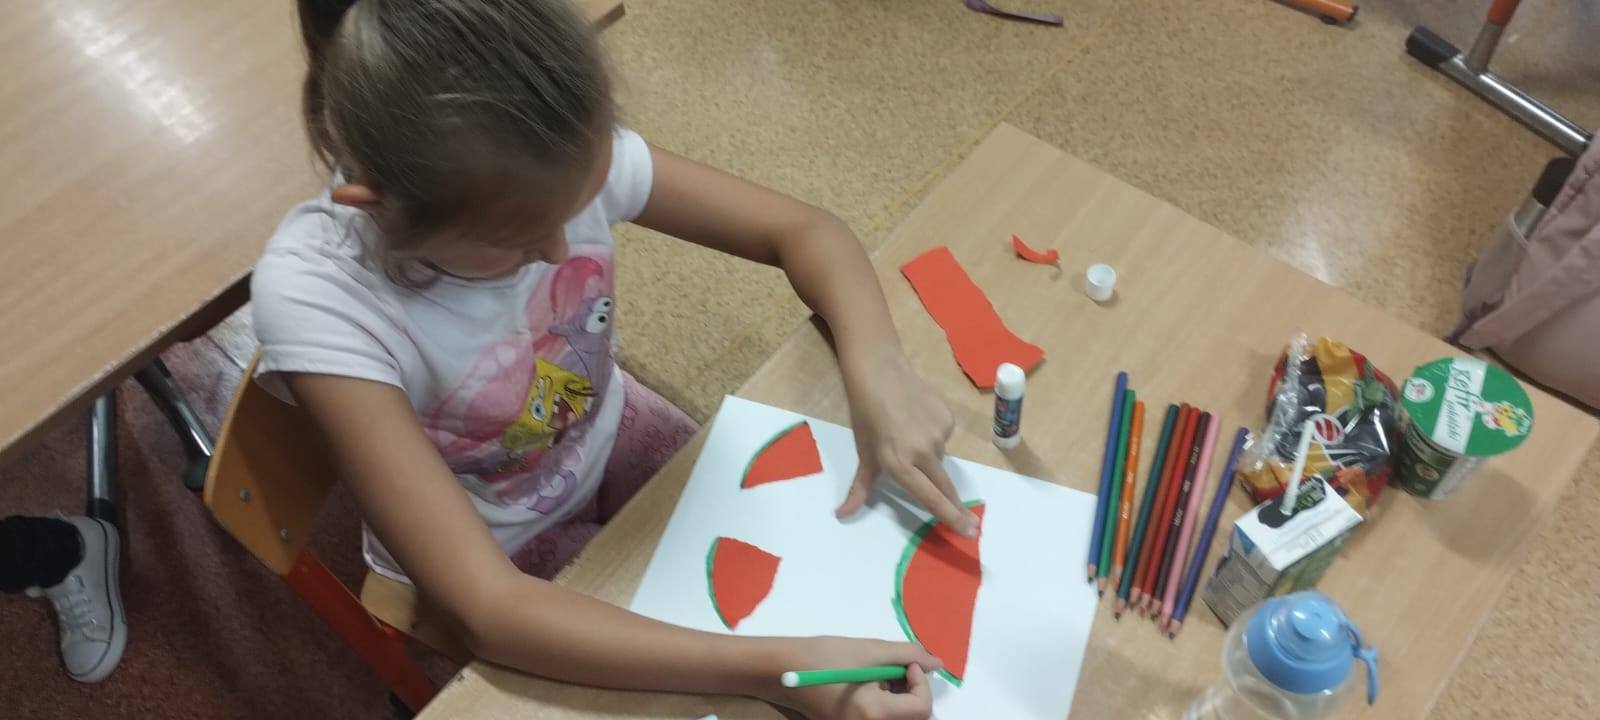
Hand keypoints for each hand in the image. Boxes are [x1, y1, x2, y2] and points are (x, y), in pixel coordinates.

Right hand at [760, 637, 940, 719]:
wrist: (783, 670)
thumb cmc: (824, 656)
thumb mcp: (870, 650)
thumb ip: (908, 655)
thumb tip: (936, 663)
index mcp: (874, 713)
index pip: (921, 708)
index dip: (921, 682)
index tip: (907, 663)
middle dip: (915, 694)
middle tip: (901, 670)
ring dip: (903, 700)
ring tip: (885, 676)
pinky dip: (888, 705)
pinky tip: (874, 686)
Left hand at [836, 353, 971, 535]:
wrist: (880, 371)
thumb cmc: (865, 416)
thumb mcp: (863, 453)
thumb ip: (860, 488)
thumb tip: (842, 514)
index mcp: (899, 464)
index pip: (931, 498)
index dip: (951, 517)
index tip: (970, 532)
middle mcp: (922, 452)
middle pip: (945, 486)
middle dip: (956, 505)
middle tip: (968, 522)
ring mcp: (938, 433)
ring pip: (940, 459)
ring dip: (929, 458)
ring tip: (909, 436)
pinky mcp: (948, 417)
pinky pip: (944, 437)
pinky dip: (933, 436)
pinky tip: (919, 420)